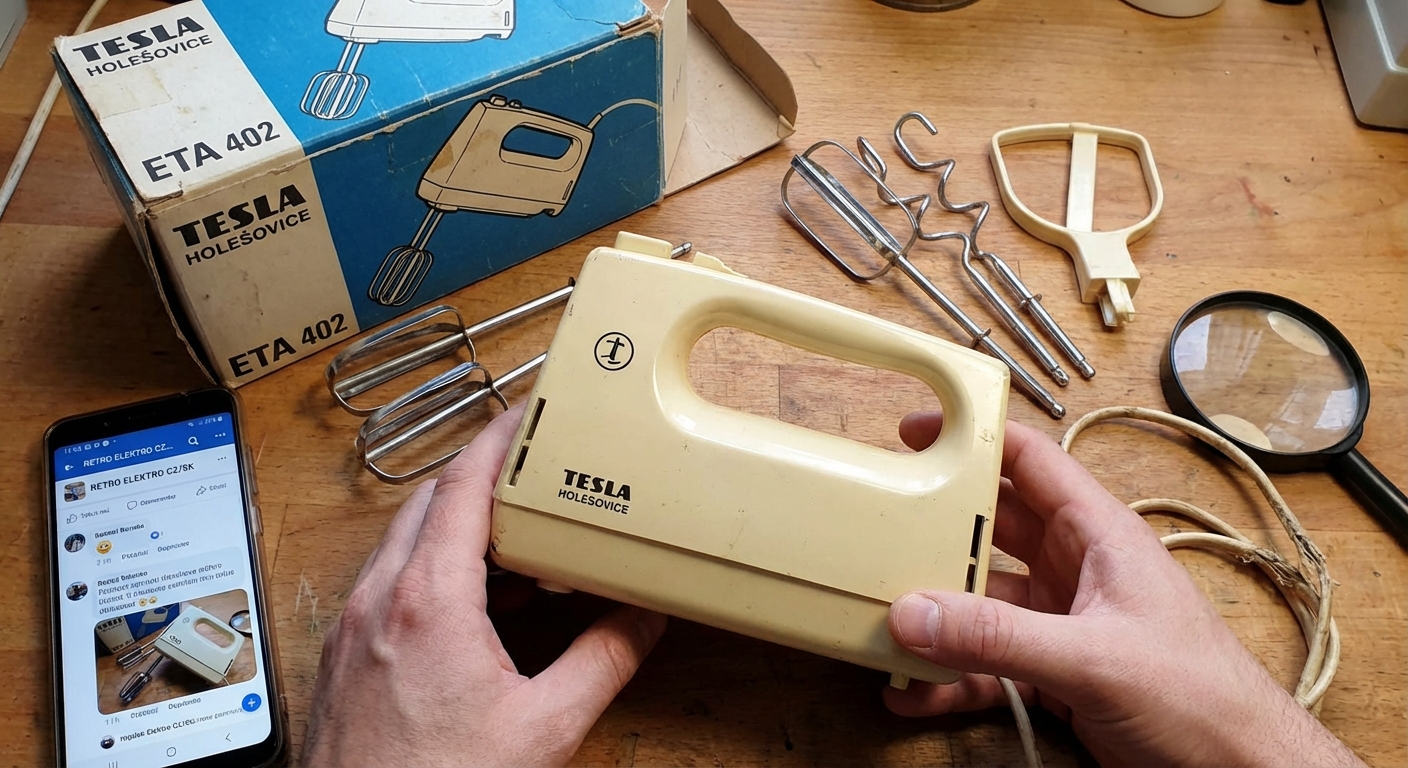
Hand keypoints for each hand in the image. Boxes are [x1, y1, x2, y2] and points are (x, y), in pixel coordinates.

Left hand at [303, 406, 665, 766]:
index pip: (461, 487)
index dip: (497, 441)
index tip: (526, 415)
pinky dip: (430, 567)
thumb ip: (603, 662)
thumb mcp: (545, 727)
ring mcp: (351, 625)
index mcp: (428, 600)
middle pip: (428, 502)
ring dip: (454, 526)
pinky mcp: (342, 653)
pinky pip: (387, 581)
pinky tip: (473, 602)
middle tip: (530, 471)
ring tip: (514, 539)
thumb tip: (644, 618)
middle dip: (480, 477)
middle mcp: (377, 599)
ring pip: (402, 541)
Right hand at [884, 413, 1362, 767]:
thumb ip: (1000, 637)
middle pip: (990, 529)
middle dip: (934, 531)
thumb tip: (916, 614)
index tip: (913, 431)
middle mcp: (1076, 567)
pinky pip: (986, 661)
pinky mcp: (1054, 671)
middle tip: (875, 529)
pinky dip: (948, 676)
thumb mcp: (1094, 657)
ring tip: (881, 621)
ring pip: (981, 601)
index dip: (973, 438)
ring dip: (935, 614)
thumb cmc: (1204, 697)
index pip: (1030, 461)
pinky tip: (911, 690)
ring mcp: (1063, 620)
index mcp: (1099, 533)